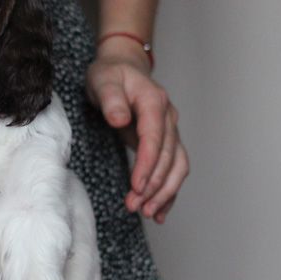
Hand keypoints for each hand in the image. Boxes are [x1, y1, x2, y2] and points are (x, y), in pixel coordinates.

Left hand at [86, 40, 188, 222]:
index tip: (136, 186)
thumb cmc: (110, 74)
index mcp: (154, 101)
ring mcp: (170, 130)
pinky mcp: (165, 142)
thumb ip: (111, 99)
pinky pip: (173, 168)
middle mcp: (167, 117)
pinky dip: (169, 191)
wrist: (122, 67)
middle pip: (169, 157)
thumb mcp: (103, 80)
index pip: (155, 138)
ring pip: (177, 165)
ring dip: (164, 191)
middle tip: (135, 206)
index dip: (148, 164)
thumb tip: (120, 119)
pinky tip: (159, 211)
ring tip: (147, 212)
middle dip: (153, 185)